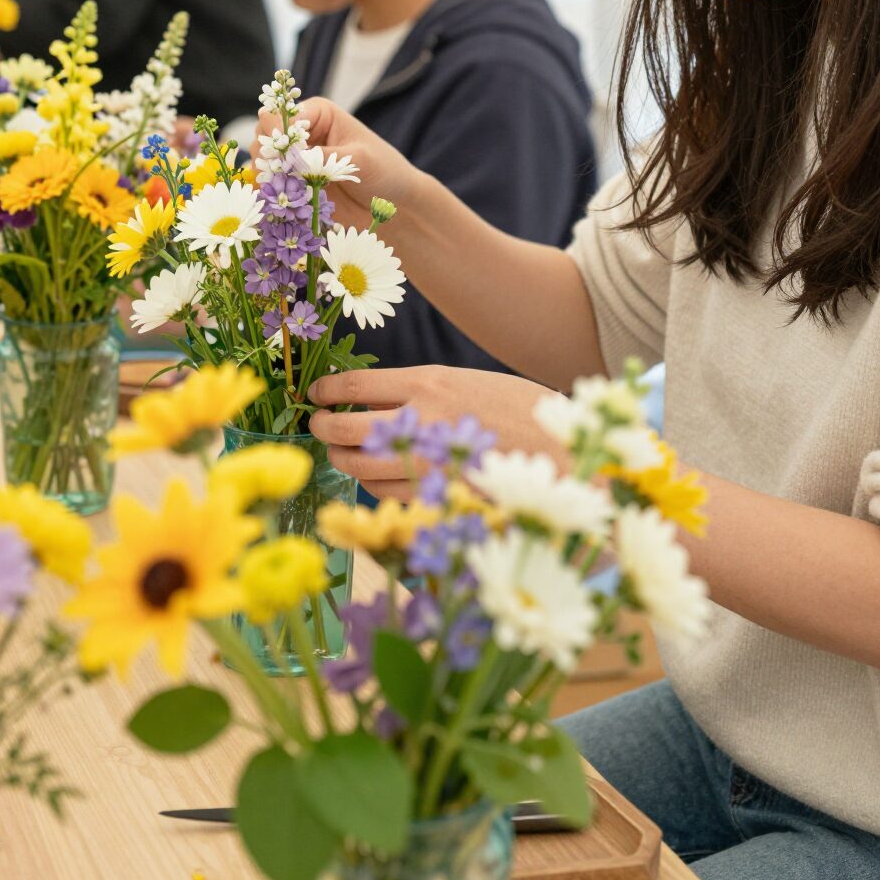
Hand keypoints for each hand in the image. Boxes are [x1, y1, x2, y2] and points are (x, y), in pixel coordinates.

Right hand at [257, 98, 421, 228]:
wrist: (394, 206)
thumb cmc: (385, 172)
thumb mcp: (358, 160)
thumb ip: (324, 157)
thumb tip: (291, 157)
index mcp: (317, 114)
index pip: (283, 116)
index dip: (279, 135)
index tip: (285, 157)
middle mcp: (301, 134)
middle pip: (264, 136)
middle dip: (268, 155)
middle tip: (280, 175)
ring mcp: (294, 160)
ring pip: (262, 161)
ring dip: (267, 176)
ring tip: (284, 191)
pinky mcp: (293, 185)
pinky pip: (270, 187)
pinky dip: (270, 195)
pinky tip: (279, 205)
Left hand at [308, 364, 563, 499]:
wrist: (563, 453)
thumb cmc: (521, 412)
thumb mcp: (468, 382)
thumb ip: (422, 391)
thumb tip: (373, 401)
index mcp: (428, 383)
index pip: (355, 386)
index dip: (326, 391)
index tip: (315, 393)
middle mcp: (421, 422)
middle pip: (345, 429)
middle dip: (323, 428)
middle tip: (319, 426)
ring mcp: (425, 464)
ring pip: (359, 467)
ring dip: (342, 458)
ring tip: (340, 451)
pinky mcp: (434, 497)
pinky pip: (384, 493)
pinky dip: (372, 483)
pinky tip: (375, 475)